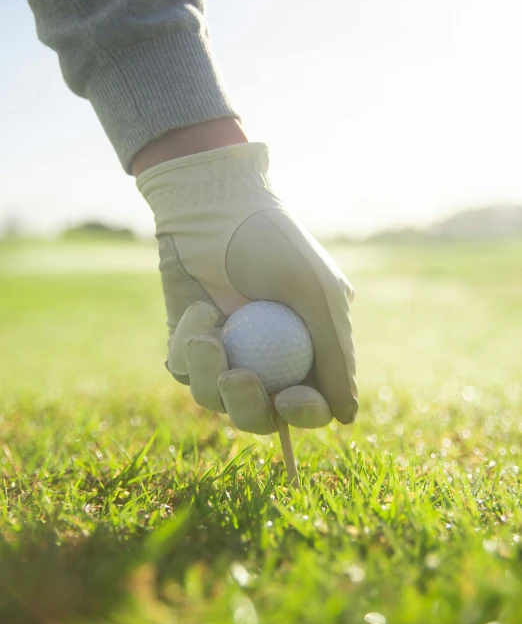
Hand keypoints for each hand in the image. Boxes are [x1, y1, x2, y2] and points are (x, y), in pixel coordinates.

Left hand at [137, 142, 357, 433]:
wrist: (214, 206)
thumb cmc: (274, 244)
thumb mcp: (317, 293)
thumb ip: (335, 354)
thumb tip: (346, 417)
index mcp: (307, 350)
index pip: (310, 403)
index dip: (303, 412)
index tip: (289, 399)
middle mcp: (267, 359)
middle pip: (259, 415)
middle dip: (247, 406)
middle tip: (237, 377)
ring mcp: (227, 353)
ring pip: (215, 399)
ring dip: (209, 375)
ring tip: (207, 336)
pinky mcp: (189, 343)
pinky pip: (184, 370)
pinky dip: (189, 347)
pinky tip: (199, 310)